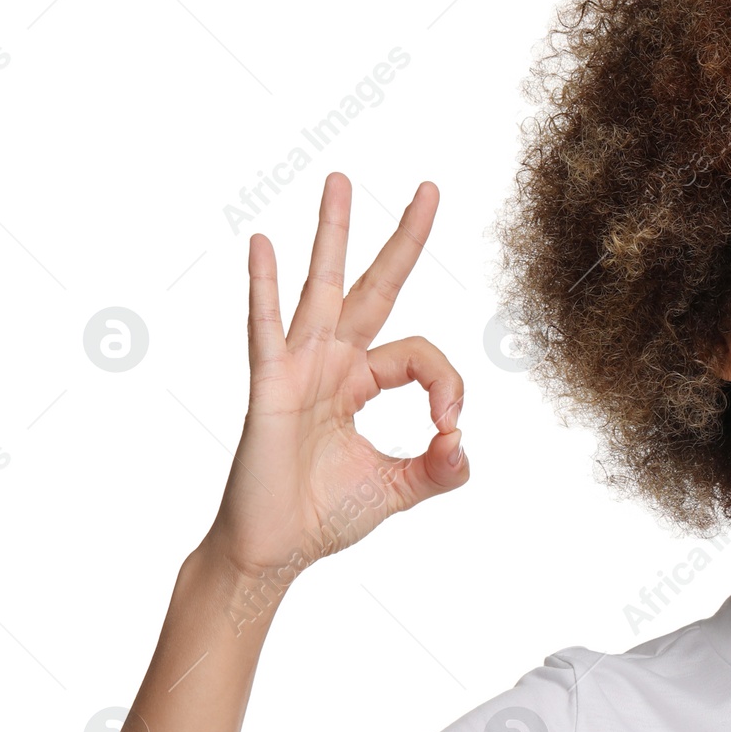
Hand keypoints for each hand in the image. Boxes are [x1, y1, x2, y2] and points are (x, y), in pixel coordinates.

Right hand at [198, 172, 465, 587]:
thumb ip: (440, 469)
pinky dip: (265, 288)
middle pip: (375, 288)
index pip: (420, 354)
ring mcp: (297, 370)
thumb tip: (465, 445)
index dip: (447, 384)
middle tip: (430, 188)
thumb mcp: (399, 488)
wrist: (273, 551)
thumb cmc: (322, 516)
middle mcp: (331, 364)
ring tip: (341, 180)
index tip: (449, 429)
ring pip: (322, 290)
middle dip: (402, 239)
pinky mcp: (268, 388)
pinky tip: (265, 246)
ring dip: (332, 235)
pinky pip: (266, 330)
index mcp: (360, 382)